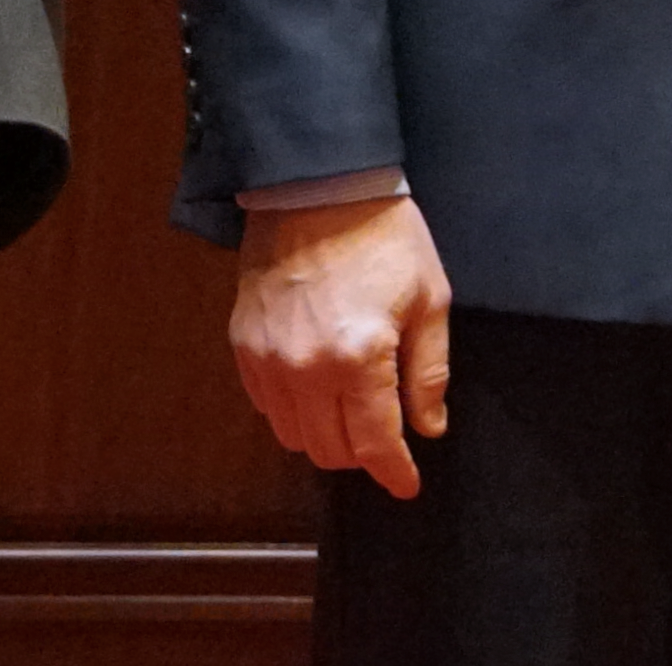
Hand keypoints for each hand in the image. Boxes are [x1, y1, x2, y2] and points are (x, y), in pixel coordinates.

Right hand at [231, 193, 452, 499]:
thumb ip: (429, 371)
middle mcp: (305, 369)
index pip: (375, 442)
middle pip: (331, 451)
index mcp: (359, 357)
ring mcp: (268, 359)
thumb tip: (429, 427)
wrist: (317, 185)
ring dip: (326, 437)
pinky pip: (266, 406)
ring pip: (293, 437)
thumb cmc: (383, 236)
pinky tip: (317, 389)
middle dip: (364, 454)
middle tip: (385, 435)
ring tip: (351, 410)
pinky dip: (293, 411)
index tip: (407, 485)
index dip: (395, 472)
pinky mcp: (243, 345)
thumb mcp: (429, 298)